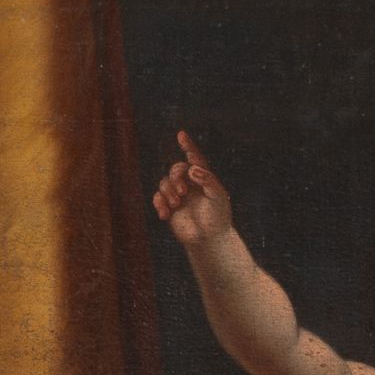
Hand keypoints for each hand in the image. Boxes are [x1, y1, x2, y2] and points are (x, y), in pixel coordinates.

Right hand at [152, 125, 232, 247]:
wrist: (209, 239)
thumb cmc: (218, 217)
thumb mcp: (218, 197)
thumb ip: (208, 180)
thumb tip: (192, 168)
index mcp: (203, 177)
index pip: (195, 158)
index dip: (188, 146)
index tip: (181, 134)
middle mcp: (190, 183)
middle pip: (176, 169)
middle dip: (176, 177)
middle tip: (182, 192)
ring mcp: (178, 195)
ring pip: (164, 182)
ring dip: (168, 191)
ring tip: (176, 204)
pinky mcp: (169, 207)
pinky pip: (157, 198)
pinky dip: (159, 204)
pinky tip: (165, 215)